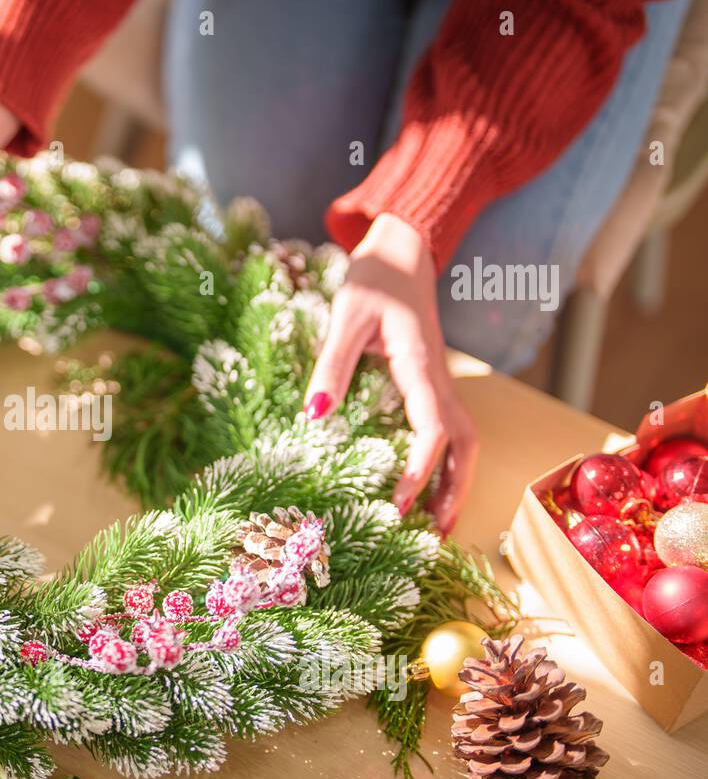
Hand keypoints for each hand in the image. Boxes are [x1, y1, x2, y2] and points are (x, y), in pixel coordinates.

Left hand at [303, 213, 477, 535]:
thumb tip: (315, 418)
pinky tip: (425, 481)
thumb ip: (331, 365)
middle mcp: (438, 378)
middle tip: (436, 534)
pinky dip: (445, 460)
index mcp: (421, 366)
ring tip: (438, 521)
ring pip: (463, 437)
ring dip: (454, 480)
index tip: (400, 506)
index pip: (433, 431)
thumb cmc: (375, 276)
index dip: (419, 472)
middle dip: (454, 491)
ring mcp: (438, 379)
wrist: (404, 244)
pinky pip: (447, 426)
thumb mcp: (346, 316)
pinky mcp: (429, 378)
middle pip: (464, 444)